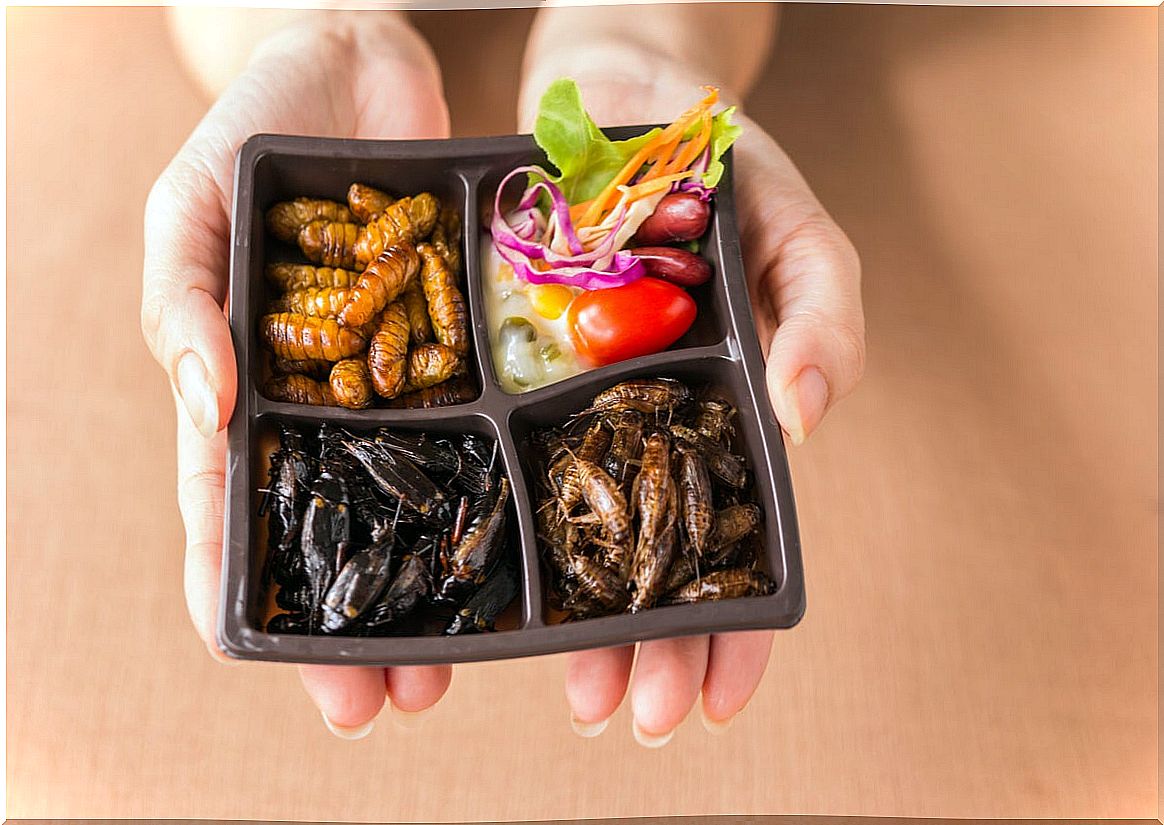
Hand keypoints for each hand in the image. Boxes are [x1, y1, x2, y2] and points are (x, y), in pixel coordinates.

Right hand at [141, 12, 453, 737]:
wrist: (358, 59)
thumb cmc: (253, 132)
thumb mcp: (190, 206)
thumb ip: (185, 300)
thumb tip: (208, 407)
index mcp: (245, 384)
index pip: (231, 509)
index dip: (245, 591)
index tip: (274, 667)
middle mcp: (326, 398)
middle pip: (337, 528)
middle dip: (355, 620)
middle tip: (391, 702)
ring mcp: (399, 376)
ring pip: (416, 498)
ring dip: (431, 579)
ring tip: (460, 663)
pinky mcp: (463, 341)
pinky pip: (480, 420)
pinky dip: (497, 481)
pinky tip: (519, 538)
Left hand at [519, 53, 864, 745]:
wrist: (626, 110)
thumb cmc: (730, 177)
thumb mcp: (800, 233)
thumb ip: (824, 317)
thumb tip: (803, 416)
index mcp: (725, 420)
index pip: (738, 542)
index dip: (736, 625)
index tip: (717, 700)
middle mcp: (648, 431)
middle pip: (652, 559)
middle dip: (646, 644)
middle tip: (627, 711)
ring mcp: (576, 410)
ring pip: (575, 532)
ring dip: (574, 617)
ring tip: (567, 686)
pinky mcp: (511, 377)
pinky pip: (502, 457)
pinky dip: (496, 520)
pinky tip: (483, 578)